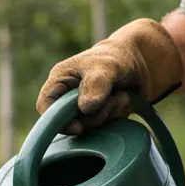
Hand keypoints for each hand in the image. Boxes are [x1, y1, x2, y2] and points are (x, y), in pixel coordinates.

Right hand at [36, 18, 183, 135]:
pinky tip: (124, 101)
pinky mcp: (98, 116)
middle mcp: (67, 96)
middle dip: (94, 116)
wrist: (140, 63)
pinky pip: (104, 127)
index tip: (79, 127)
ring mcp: (82, 108)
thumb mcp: (107, 66)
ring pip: (89, 126)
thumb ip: (96, 84)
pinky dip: (117, 115)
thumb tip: (85, 109)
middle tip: (113, 99)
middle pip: (69, 122)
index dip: (57, 120)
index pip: (45, 105)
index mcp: (60, 80)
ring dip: (110, 113)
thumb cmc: (116, 58)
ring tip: (121, 95)